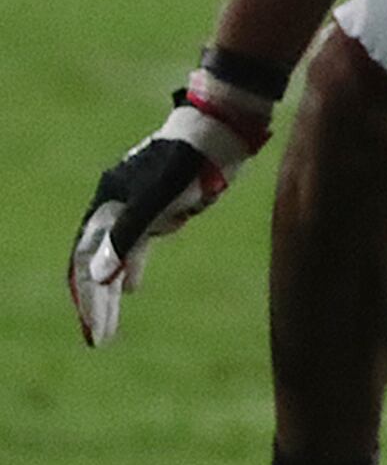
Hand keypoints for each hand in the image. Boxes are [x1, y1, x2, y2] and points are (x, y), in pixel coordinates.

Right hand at [71, 65, 275, 344]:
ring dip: (112, 288)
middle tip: (98, 338)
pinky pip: (138, 242)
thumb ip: (128, 236)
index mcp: (109, 203)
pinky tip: (133, 286)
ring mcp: (139, 204)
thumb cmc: (192, 159)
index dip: (87, 297)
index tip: (94, 330)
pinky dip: (133, 265)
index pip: (87, 260)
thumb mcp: (158, 199)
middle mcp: (117, 204)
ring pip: (117, 254)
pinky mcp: (162, 204)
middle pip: (97, 261)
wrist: (222, 126)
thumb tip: (99, 276)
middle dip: (96, 301)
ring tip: (108, 322)